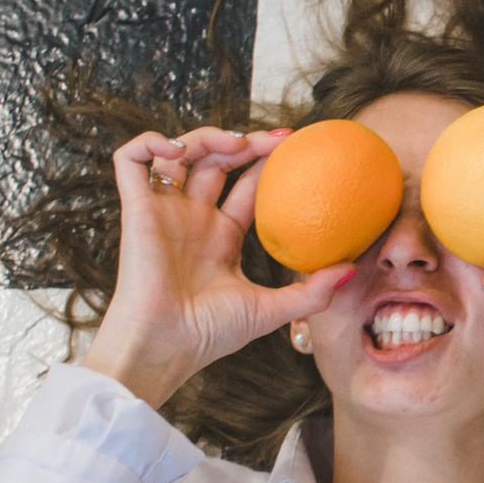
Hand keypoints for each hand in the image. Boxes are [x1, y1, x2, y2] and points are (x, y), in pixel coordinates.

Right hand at [79, 127, 356, 408]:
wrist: (164, 346)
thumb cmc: (210, 334)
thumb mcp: (271, 310)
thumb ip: (311, 292)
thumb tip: (353, 268)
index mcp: (221, 236)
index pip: (247, 185)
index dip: (267, 162)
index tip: (296, 148)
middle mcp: (192, 218)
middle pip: (216, 161)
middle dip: (244, 141)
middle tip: (277, 140)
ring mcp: (164, 211)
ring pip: (178, 153)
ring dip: (205, 136)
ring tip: (236, 144)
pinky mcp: (136, 209)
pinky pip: (130, 161)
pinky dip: (149, 142)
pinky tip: (178, 149)